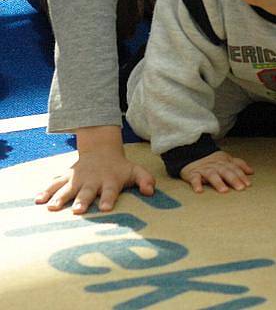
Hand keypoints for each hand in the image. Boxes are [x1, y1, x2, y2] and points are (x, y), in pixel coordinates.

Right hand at [35, 126, 154, 213]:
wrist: (101, 150)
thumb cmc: (120, 168)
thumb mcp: (135, 171)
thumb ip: (145, 180)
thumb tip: (151, 191)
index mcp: (109, 180)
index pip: (110, 191)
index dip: (108, 199)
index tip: (105, 208)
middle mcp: (92, 180)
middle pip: (87, 192)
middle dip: (82, 201)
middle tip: (78, 211)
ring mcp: (77, 178)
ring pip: (68, 188)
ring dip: (60, 197)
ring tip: (52, 208)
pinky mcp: (66, 177)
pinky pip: (54, 183)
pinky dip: (45, 191)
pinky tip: (36, 200)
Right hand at [181, 151, 253, 193]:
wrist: (192, 154)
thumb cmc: (212, 161)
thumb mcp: (226, 160)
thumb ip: (239, 165)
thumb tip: (251, 171)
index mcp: (224, 162)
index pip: (234, 168)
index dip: (241, 176)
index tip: (247, 184)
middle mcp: (215, 165)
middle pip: (225, 171)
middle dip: (233, 179)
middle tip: (240, 188)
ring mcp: (204, 169)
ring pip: (212, 175)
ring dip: (218, 182)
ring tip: (224, 190)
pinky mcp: (193, 174)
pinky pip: (194, 178)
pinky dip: (196, 184)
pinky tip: (199, 190)